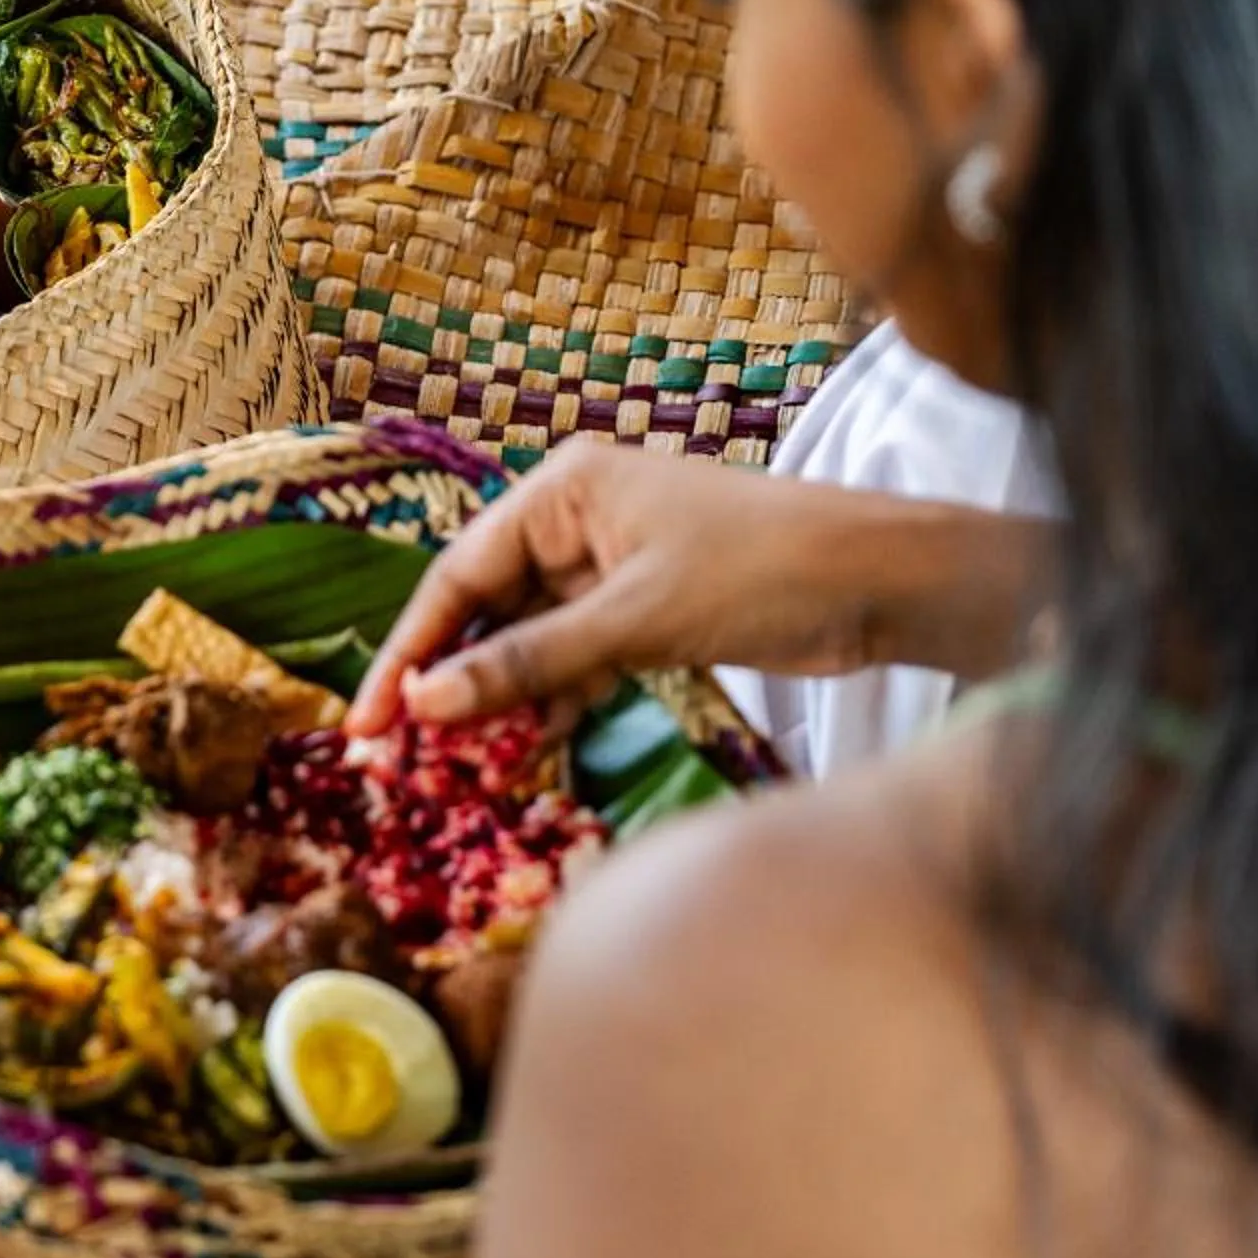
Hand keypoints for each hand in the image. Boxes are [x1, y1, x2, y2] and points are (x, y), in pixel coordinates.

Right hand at [349, 441, 1052, 736]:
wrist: (889, 584)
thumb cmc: (765, 570)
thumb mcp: (636, 619)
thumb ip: (528, 663)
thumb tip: (426, 706)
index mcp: (562, 490)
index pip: (457, 575)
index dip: (409, 651)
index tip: (368, 720)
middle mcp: (576, 519)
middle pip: (485, 608)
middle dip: (448, 681)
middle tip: (398, 757)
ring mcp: (612, 566)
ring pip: (528, 640)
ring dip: (499, 700)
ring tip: (457, 767)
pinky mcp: (646, 609)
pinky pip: (573, 657)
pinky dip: (552, 700)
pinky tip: (528, 750)